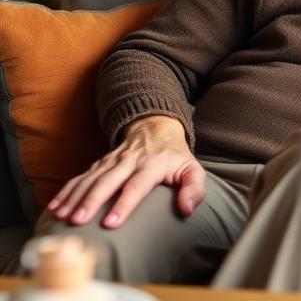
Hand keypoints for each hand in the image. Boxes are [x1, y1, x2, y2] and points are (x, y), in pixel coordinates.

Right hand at [48, 115, 204, 228]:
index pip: (137, 185)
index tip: (111, 223)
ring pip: (91, 179)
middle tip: (78, 221)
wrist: (157, 128)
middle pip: (108, 181)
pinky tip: (54, 208)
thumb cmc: (176, 157)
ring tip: (62, 217)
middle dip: (92, 201)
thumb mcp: (192, 169)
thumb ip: (194, 189)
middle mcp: (130, 161)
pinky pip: (81, 177)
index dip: (124, 203)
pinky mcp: (100, 163)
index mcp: (153, 164)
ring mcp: (112, 160)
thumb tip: (186, 210)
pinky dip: (66, 192)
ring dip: (75, 198)